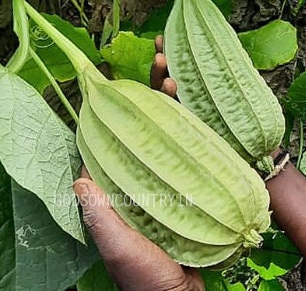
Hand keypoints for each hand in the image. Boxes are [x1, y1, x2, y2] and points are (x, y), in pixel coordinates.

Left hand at [72, 36, 202, 290]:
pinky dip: (196, 127)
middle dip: (149, 91)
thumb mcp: (121, 247)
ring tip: (178, 76)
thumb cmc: (145, 275)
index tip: (123, 76)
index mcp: (120, 185)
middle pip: (145, 124)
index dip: (118, 105)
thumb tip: (81, 179)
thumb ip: (103, 218)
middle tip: (159, 60)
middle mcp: (142, 175)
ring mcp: (169, 177)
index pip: (116, 135)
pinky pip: (193, 150)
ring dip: (173, 101)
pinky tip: (201, 109)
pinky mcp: (194, 184)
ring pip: (170, 130)